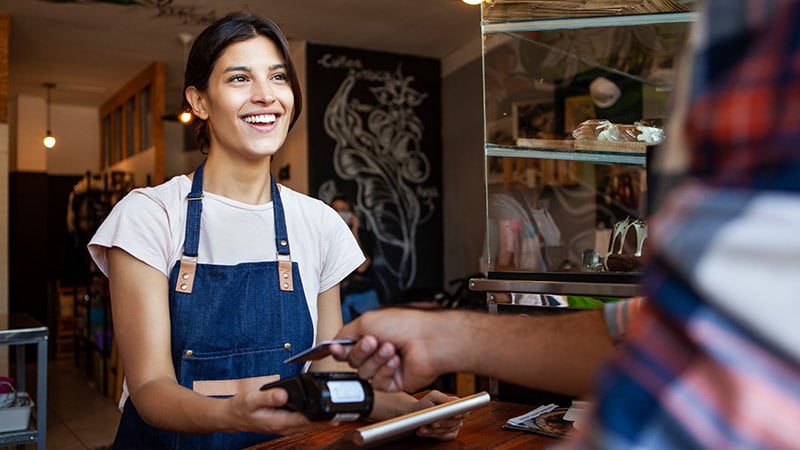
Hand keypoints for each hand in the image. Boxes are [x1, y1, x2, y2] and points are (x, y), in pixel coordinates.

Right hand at [227, 387, 339, 434]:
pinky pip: (304, 420)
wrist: (231, 417)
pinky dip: (314, 416)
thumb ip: (268, 396)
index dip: (323, 418)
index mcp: (280, 421)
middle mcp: (285, 426)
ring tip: (340, 410)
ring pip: (309, 424)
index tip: (337, 413)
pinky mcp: (285, 421)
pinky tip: (321, 409)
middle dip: (329, 419)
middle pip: (313, 424)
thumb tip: (284, 394)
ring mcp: (286, 425)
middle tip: (346, 411)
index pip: (307, 421)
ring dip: (324, 419)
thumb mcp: (252, 399)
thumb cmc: (240, 408)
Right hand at [329, 309, 443, 392]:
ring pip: (363, 373)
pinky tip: (396, 361)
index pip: (344, 348)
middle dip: (362, 351)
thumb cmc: (406, 325)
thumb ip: (345, 333)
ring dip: (376, 359)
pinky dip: (386, 370)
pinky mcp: (392, 383)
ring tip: (391, 349)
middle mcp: (375, 352)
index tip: (335, 349)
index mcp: (368, 336)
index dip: (338, 350)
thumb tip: (332, 343)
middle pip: (352, 361)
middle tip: (373, 341)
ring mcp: (383, 368)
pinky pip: (377, 382)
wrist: (429, 340)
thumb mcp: (367, 321)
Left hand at [411, 390, 464, 440]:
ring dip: (433, 430)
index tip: (455, 416)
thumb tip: (455, 401)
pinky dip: (431, 434)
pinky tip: (423, 431)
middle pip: (454, 423)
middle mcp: (459, 417)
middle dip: (442, 423)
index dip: (461, 414)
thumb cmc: (426, 402)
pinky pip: (442, 437)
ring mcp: (455, 427)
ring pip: (446, 430)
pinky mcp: (449, 435)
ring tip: (422, 428)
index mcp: (457, 405)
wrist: (418, 412)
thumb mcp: (433, 396)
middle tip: (432, 423)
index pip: (465, 411)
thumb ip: (444, 398)